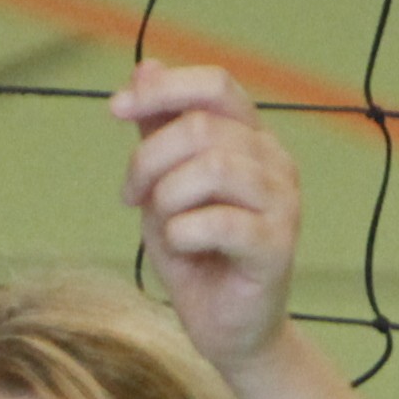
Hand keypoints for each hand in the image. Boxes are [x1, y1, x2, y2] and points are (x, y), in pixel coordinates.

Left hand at [113, 66, 298, 370]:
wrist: (228, 331)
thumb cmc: (197, 257)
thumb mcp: (164, 186)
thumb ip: (158, 132)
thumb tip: (145, 68)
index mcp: (251, 138)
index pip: (216, 86)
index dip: (163, 90)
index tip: (114, 110)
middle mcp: (275, 162)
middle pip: (201, 128)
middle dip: (148, 159)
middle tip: (130, 196)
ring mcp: (283, 203)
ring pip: (211, 168)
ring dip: (166, 198)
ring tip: (162, 226)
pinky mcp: (278, 247)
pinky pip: (221, 223)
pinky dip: (183, 233)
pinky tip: (180, 247)